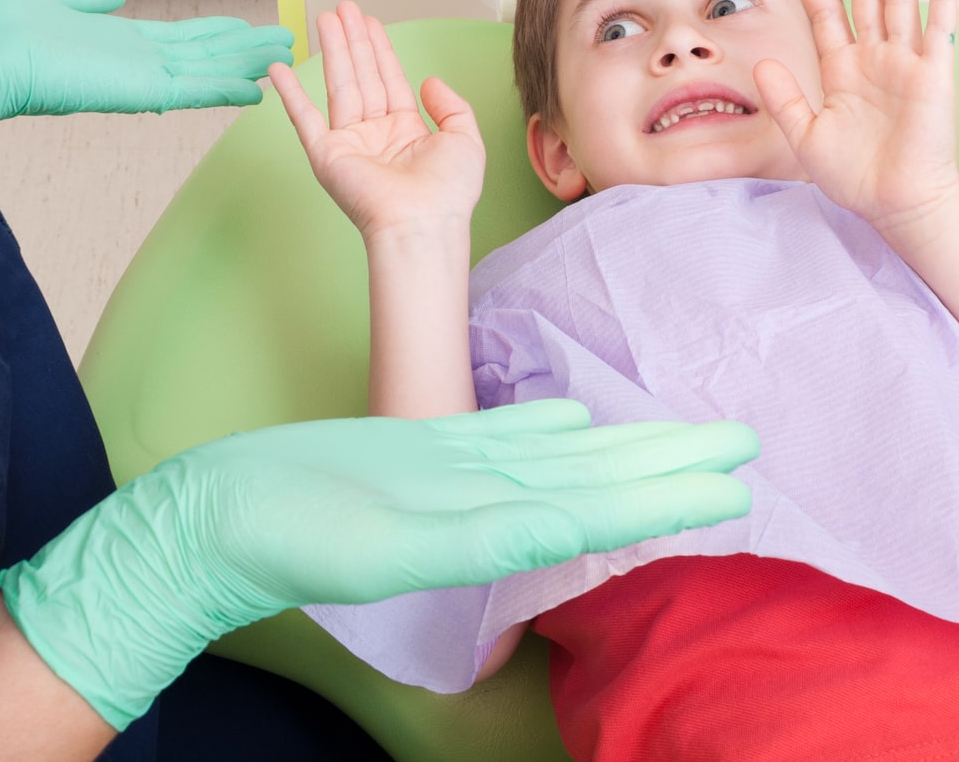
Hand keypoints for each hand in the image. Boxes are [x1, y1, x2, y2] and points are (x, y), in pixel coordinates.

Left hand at [0, 0, 293, 137]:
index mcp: (111, 42)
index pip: (176, 39)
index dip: (214, 33)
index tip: (244, 29)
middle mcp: (130, 62)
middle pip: (202, 54)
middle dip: (244, 48)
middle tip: (285, 42)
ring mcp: (137, 78)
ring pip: (207, 69)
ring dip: (248, 63)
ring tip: (287, 55)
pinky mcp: (138, 90)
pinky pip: (193, 89)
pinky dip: (226, 88)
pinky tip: (258, 87)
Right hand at [0, 400, 758, 727]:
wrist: (212, 520)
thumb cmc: (286, 533)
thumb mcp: (386, 541)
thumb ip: (476, 539)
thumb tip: (563, 534)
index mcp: (490, 528)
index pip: (602, 509)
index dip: (670, 497)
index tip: (736, 488)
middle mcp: (487, 504)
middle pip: (599, 481)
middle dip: (674, 467)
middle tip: (746, 448)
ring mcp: (455, 479)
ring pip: (564, 458)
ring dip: (628, 446)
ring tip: (686, 435)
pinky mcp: (421, 456)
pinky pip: (503, 438)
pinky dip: (548, 427)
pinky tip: (577, 418)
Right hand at [269, 2, 485, 240]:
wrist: (423, 224)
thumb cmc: (448, 191)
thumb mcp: (464, 139)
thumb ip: (451, 105)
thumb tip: (429, 80)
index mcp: (406, 131)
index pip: (390, 79)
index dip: (379, 49)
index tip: (369, 21)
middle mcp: (376, 133)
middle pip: (362, 76)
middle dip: (353, 41)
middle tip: (343, 7)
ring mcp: (349, 143)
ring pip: (339, 85)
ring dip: (332, 51)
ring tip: (325, 18)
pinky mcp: (327, 155)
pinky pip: (305, 118)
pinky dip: (290, 94)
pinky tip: (280, 68)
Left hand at [751, 0, 958, 237]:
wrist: (896, 205)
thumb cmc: (856, 178)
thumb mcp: (806, 136)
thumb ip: (785, 98)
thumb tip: (761, 63)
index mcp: (843, 71)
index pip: (826, 15)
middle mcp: (875, 60)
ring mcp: (906, 64)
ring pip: (898, 2)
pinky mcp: (934, 76)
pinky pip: (938, 31)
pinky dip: (941, 0)